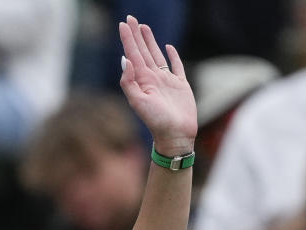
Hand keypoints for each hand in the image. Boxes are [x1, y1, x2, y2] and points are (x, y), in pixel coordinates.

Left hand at [118, 16, 196, 156]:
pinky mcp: (181, 85)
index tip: (124, 23)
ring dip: (150, 41)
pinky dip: (173, 56)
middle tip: (131, 18)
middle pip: (143, 51)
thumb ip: (129, 82)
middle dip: (136, 35)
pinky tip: (168, 47)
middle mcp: (153, 78)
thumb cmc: (156, 122)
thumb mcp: (138, 102)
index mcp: (142, 80)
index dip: (128, 39)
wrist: (175, 136)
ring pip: (156, 55)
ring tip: (144, 27)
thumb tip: (125, 60)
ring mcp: (167, 81)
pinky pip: (176, 66)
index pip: (133, 54)